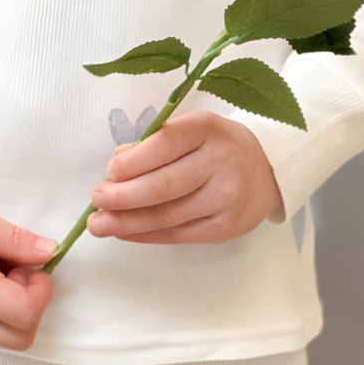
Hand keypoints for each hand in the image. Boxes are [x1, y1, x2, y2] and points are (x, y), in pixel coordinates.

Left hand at [86, 109, 285, 245]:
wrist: (267, 170)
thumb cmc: (217, 146)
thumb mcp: (191, 130)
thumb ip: (154, 143)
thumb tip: (117, 165)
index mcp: (207, 129)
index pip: (166, 144)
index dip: (133, 161)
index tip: (110, 172)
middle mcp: (220, 162)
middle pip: (163, 186)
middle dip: (122, 197)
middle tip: (96, 201)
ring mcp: (225, 198)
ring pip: (167, 215)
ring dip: (127, 221)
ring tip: (99, 224)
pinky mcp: (225, 228)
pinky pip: (177, 235)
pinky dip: (145, 235)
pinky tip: (124, 232)